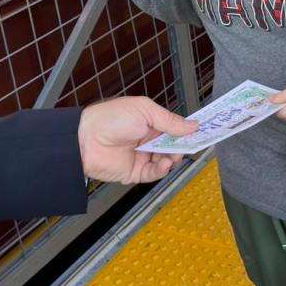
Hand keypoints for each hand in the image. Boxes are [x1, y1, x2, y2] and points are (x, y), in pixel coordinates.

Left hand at [78, 97, 196, 183]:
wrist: (84, 139)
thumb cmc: (110, 118)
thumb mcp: (144, 111)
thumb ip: (169, 120)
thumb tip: (191, 125)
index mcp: (151, 121)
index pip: (175, 128)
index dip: (187, 131)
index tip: (201, 133)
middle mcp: (148, 139)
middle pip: (173, 145)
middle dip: (182, 146)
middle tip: (189, 146)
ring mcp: (142, 155)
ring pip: (167, 160)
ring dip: (172, 158)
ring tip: (171, 155)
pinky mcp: (135, 171)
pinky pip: (154, 173)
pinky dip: (162, 169)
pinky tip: (164, 164)